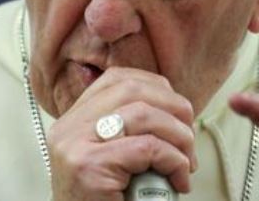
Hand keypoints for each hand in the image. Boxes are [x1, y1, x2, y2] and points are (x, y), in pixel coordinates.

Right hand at [47, 67, 196, 200]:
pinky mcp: (89, 167)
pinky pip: (148, 148)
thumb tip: (174, 109)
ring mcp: (75, 145)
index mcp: (72, 120)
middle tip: (189, 136)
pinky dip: (174, 160)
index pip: (117, 79)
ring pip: (144, 115)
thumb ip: (126, 131)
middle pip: (132, 90)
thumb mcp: (110, 158)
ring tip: (187, 161)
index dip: (156, 87)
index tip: (177, 109)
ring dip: (179, 136)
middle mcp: (68, 128)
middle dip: (174, 107)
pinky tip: (179, 178)